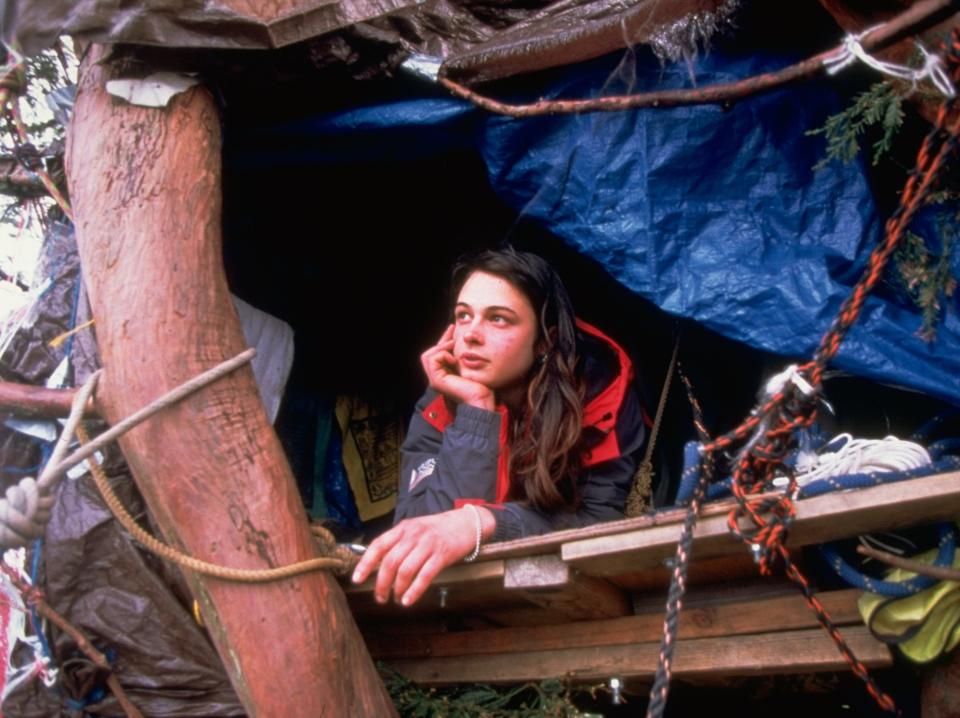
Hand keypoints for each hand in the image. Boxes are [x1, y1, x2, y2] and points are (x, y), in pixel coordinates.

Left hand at [352, 506, 494, 605]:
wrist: (466, 523)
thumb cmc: (438, 530)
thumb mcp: (415, 529)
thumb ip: (399, 542)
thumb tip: (379, 563)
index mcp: (403, 529)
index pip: (378, 545)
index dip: (365, 563)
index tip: (357, 579)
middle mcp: (413, 535)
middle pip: (390, 562)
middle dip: (381, 583)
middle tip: (380, 598)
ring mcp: (428, 545)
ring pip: (405, 570)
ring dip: (397, 589)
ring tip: (396, 599)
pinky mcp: (442, 555)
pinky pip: (424, 576)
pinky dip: (414, 591)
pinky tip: (408, 600)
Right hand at [420, 325, 493, 409]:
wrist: (481, 400)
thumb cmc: (480, 386)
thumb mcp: (469, 366)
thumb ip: (462, 357)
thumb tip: (462, 341)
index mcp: (444, 375)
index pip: (437, 354)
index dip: (443, 340)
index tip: (452, 328)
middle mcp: (437, 378)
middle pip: (429, 353)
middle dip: (441, 341)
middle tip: (452, 332)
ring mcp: (435, 380)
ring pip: (427, 355)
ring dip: (441, 347)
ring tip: (454, 347)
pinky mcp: (436, 380)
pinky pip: (432, 359)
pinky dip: (442, 354)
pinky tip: (453, 358)